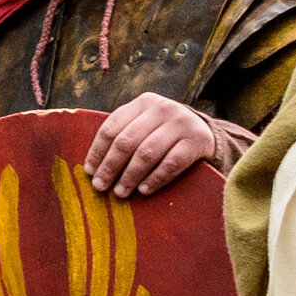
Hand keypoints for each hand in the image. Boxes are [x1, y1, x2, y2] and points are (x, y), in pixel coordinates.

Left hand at [80, 93, 239, 197]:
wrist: (206, 133)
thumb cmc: (164, 133)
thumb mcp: (145, 124)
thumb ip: (123, 135)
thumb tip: (93, 168)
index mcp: (143, 102)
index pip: (111, 127)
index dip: (98, 151)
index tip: (90, 172)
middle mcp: (162, 108)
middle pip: (127, 141)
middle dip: (111, 166)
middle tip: (101, 187)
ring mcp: (181, 123)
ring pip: (147, 153)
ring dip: (130, 176)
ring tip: (120, 192)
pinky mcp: (197, 140)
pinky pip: (171, 163)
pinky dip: (155, 179)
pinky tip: (144, 190)